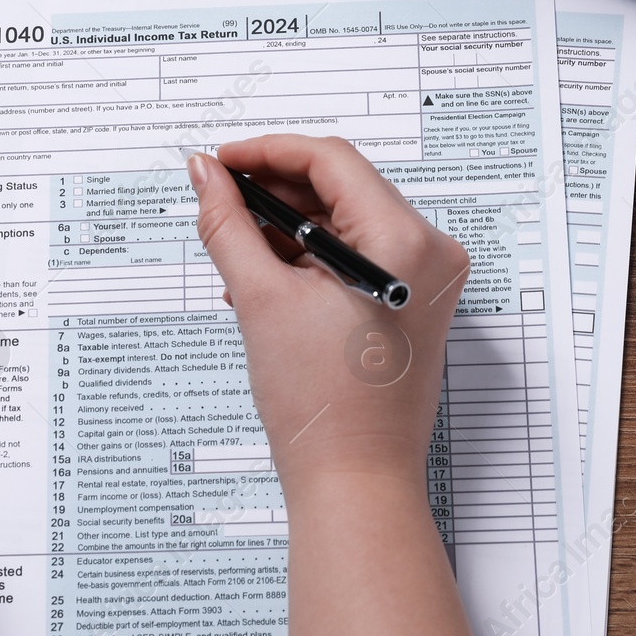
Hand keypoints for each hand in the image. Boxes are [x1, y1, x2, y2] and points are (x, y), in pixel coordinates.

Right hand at [187, 135, 468, 495]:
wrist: (354, 482)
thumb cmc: (324, 408)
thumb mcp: (260, 300)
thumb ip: (227, 225)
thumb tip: (206, 175)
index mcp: (405, 242)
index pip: (331, 161)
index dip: (267, 153)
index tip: (222, 161)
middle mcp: (428, 253)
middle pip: (341, 187)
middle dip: (275, 192)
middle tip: (220, 199)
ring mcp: (424, 280)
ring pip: (345, 221)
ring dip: (287, 228)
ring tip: (236, 249)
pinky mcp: (411, 303)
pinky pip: (356, 255)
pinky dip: (309, 258)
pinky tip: (264, 278)